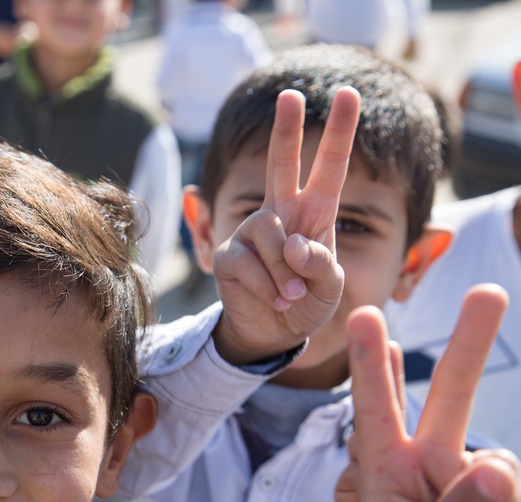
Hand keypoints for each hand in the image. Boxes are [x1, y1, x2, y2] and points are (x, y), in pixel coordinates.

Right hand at [212, 88, 356, 363]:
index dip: (339, 131)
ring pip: (271, 235)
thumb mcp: (331, 287)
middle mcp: (281, 213)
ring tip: (292, 295)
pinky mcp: (230, 255)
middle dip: (286, 129)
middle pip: (281, 164)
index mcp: (314, 213)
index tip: (348, 92)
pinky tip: (276, 300)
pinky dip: (269, 287)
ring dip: (287, 273)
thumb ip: (322, 265)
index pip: (330, 167)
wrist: (273, 332)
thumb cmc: (307, 302)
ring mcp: (252, 232)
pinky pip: (251, 264)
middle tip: (291, 95)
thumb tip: (294, 245)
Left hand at [345, 284, 520, 501]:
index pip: (377, 410)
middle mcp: (434, 467)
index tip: (366, 316)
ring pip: (504, 472)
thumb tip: (491, 469)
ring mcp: (477, 485)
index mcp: (389, 473)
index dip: (372, 366)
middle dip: (470, 345)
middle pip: (452, 396)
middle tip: (489, 293)